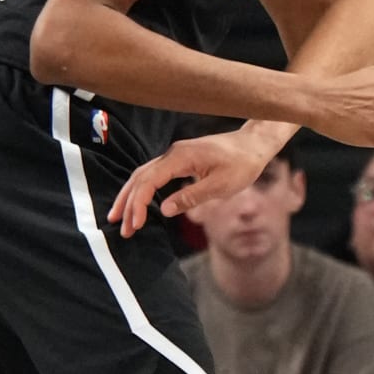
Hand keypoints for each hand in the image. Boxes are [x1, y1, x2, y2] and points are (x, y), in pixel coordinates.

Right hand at [111, 125, 282, 236]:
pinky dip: (142, 190)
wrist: (254, 145)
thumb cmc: (242, 164)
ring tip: (120, 218)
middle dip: (127, 204)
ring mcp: (174, 155)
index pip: (149, 181)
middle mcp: (172, 154)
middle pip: (140, 178)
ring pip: (143, 175)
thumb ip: (191, 197)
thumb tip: (164, 210)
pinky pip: (154, 174)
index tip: (135, 224)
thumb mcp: (220, 186)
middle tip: (121, 228)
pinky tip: (137, 203)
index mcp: (180, 158)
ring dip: (131, 197)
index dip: (138, 204)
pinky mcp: (179, 159)